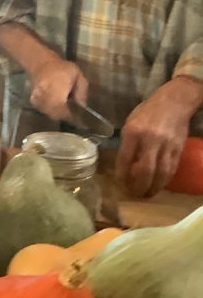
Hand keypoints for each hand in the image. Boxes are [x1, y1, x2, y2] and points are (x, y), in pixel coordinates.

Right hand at [0, 23, 87, 120]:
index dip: (72, 116)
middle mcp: (46, 98)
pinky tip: (55, 103)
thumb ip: (81, 92)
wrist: (41, 63)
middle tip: (72, 112)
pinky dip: (49, 109)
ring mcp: (38, 100)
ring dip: (57, 113)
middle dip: (64, 115)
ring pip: (49, 113)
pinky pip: (43, 110)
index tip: (78, 115)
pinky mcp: (33, 100)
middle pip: (56, 115)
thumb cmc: (62, 68)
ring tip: (64, 107)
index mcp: (57, 92)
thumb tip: (82, 106)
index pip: (65, 112)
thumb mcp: (78, 76)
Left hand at [117, 77, 201, 197]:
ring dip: (153, 187)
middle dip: (139, 186)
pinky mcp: (178, 148)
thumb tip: (125, 164)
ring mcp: (166, 145)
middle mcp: (150, 140)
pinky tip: (159, 185)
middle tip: (134, 195)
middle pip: (144, 170)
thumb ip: (127, 143)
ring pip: (161, 173)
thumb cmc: (147, 111)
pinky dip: (164, 180)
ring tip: (147, 194)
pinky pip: (171, 169)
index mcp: (133, 132)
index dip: (122, 175)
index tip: (120, 184)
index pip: (125, 159)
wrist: (175, 102)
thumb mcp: (130, 123)